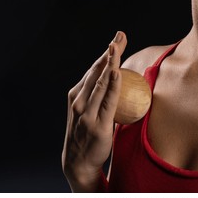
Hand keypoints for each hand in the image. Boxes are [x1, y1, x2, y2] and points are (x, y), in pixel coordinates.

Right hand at [62, 31, 126, 191]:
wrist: (78, 162)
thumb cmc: (87, 135)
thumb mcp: (88, 112)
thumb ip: (98, 97)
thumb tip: (117, 84)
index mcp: (76, 94)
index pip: (94, 69)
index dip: (106, 53)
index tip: (117, 39)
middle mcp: (79, 100)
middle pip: (97, 70)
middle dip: (109, 51)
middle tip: (120, 35)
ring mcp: (86, 111)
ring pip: (101, 81)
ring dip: (111, 62)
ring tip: (118, 46)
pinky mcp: (96, 123)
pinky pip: (107, 100)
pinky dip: (112, 85)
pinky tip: (117, 72)